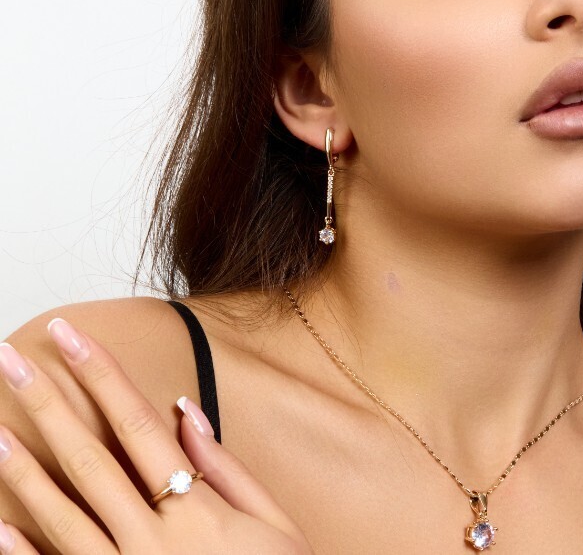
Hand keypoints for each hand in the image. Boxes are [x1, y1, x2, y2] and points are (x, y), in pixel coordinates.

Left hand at [0, 318, 313, 554]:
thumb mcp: (271, 520)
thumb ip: (226, 467)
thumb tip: (186, 411)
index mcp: (195, 508)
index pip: (136, 422)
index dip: (101, 374)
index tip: (70, 337)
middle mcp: (151, 539)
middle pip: (90, 458)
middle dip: (48, 404)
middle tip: (12, 360)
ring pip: (63, 514)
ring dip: (23, 470)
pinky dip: (25, 552)